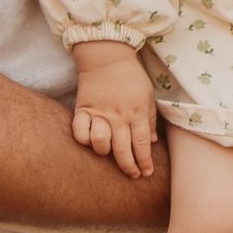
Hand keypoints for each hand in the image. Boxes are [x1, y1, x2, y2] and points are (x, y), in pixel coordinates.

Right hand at [71, 41, 159, 175]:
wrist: (107, 57)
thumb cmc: (131, 77)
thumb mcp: (147, 96)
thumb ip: (150, 119)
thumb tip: (153, 142)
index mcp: (137, 112)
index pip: (142, 144)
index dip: (145, 162)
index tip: (146, 173)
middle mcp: (119, 116)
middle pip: (124, 150)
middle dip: (129, 167)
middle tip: (132, 175)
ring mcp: (100, 113)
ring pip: (101, 144)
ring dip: (106, 154)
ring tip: (110, 155)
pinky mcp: (83, 109)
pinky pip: (80, 131)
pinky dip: (84, 140)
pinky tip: (89, 142)